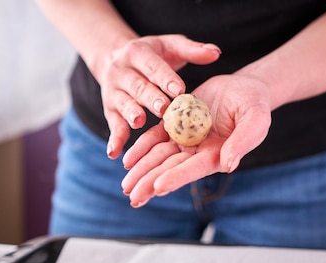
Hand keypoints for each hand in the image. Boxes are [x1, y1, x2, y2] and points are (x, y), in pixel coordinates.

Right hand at [99, 34, 221, 158]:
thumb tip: (216, 52)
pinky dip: (115, 139)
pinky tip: (116, 152)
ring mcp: (114, 92)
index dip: (165, 77)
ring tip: (139, 122)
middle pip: (137, 86)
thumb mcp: (170, 46)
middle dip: (150, 97)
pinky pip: (113, 125)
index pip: (153, 66)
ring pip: (123, 103)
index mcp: (138, 53)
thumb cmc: (153, 55)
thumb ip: (192, 50)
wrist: (113, 57)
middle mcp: (122, 71)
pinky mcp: (110, 110)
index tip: (179, 89)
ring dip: (131, 113)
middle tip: (163, 109)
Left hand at [121, 74, 271, 207]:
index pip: (194, 169)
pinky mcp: (176, 124)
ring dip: (142, 170)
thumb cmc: (256, 106)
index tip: (158, 187)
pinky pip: (155, 138)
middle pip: (171, 168)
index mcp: (217, 154)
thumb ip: (242, 141)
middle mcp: (199, 151)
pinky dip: (141, 148)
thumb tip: (229, 165)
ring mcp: (186, 139)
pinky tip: (127, 160)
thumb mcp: (255, 120)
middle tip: (132, 196)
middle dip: (150, 183)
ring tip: (125, 186)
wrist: (246, 87)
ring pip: (159, 157)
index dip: (176, 177)